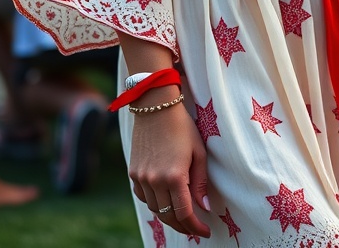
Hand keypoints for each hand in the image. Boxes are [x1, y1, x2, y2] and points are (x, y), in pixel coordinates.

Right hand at [129, 102, 210, 238]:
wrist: (154, 106)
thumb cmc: (182, 126)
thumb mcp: (198, 152)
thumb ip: (200, 183)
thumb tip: (205, 208)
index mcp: (174, 176)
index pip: (185, 214)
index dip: (196, 227)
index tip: (205, 232)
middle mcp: (155, 181)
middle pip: (169, 216)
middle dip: (183, 226)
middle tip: (194, 228)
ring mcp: (141, 177)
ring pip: (155, 209)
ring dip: (168, 216)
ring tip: (181, 216)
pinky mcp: (133, 172)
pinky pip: (143, 197)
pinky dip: (154, 203)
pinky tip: (164, 200)